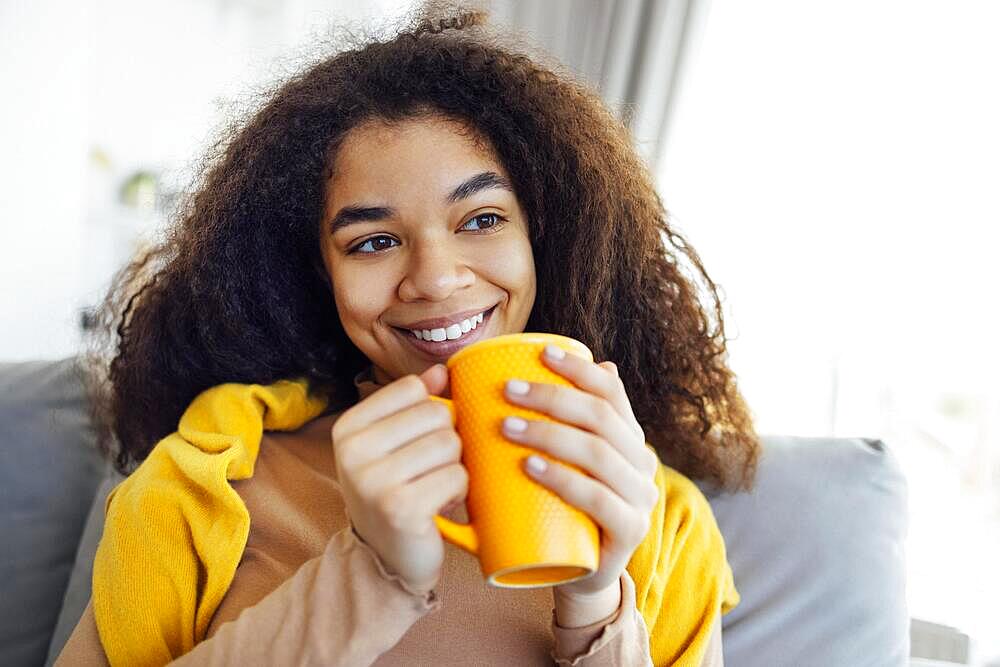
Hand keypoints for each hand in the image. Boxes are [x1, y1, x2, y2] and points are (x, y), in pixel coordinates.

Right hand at [331, 364, 466, 594]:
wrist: (386, 561)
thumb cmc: (395, 493)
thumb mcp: (395, 444)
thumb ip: (416, 404)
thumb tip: (441, 370)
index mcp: (348, 428)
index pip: (413, 389)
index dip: (430, 413)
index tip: (415, 445)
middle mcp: (353, 451)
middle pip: (437, 413)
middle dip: (446, 442)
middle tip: (427, 472)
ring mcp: (373, 480)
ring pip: (450, 443)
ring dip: (454, 468)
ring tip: (433, 488)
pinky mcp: (401, 507)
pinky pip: (457, 475)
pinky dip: (459, 491)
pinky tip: (440, 506)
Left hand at [501, 346, 659, 604]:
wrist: (577, 574)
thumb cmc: (561, 508)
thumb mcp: (559, 462)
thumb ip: (553, 423)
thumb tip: (535, 366)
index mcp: (629, 438)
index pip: (611, 393)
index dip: (579, 369)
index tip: (541, 353)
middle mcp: (642, 463)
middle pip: (601, 418)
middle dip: (552, 398)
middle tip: (507, 391)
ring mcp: (641, 498)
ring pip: (598, 453)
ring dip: (549, 434)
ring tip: (506, 426)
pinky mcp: (630, 532)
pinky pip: (599, 499)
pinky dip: (564, 479)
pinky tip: (531, 467)